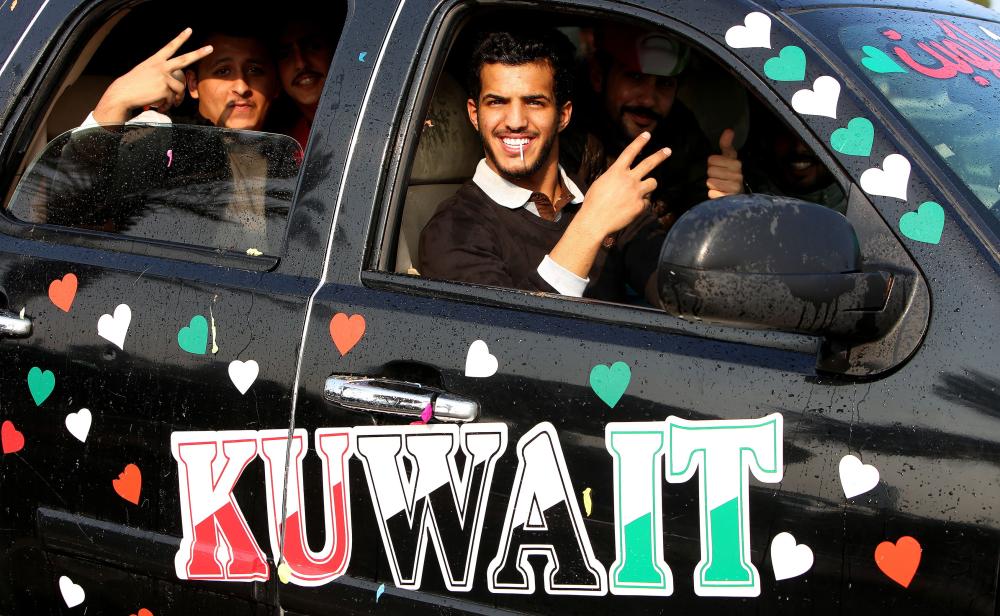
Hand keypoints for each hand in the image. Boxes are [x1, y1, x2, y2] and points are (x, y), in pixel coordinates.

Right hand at [93, 28, 213, 123]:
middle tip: (210, 48)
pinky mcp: (165, 89)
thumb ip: (160, 73)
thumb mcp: (146, 71)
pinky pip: (173, 99)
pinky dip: (168, 105)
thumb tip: (174, 83)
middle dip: (199, 53)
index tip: (189, 30)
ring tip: (166, 103)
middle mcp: (161, 66)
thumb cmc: (134, 84)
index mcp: (155, 60)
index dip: (180, 38)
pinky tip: (160, 106)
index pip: (170, 47)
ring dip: (175, 98)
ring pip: (179, 89)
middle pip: (184, 59)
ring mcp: (164, 77)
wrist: (123, 93)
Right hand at [548, 132, 669, 278]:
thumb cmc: (593, 203)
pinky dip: (640, 203)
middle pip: (649, 163)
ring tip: (640, 191)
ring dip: (649, 185)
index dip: (639, 142)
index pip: (630, 152)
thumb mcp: (601, 183)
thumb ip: (615, 177)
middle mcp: (629, 179)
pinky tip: (629, 208)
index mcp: (616, 171)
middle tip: (668, 150)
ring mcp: (636, 192)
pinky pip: (646, 201)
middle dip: (660, 155)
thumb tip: (623, 175)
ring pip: (652, 183)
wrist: (595, 221)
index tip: (647, 135)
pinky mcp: (640, 205)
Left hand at [706, 128, 743, 198]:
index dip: (712, 163)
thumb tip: (728, 130)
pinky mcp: (728, 199)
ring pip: (710, 182)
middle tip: (719, 177)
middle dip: (711, 174)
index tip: (718, 166)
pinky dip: (713, 194)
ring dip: (712, 185)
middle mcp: (737, 176)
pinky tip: (720, 193)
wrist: (737, 195)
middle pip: (710, 170)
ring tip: (720, 185)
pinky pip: (711, 194)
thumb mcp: (728, 159)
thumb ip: (726, 145)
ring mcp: (734, 188)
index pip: (712, 159)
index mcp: (736, 164)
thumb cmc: (730, 174)